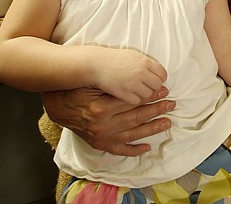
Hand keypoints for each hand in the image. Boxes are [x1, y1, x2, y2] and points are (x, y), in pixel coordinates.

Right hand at [42, 86, 174, 155]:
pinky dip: (135, 150)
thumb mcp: (94, 84)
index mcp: (101, 108)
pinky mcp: (101, 144)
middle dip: (156, 110)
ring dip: (152, 128)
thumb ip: (116, 85)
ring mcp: (102, 137)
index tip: (164, 90)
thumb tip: (141, 81)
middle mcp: (103, 125)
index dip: (150, 96)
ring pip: (133, 133)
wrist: (59, 107)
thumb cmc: (79, 91)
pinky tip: (148, 147)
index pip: (133, 102)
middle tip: (171, 103)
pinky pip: (120, 149)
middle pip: (136, 117)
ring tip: (167, 121)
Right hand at [91, 48, 167, 104]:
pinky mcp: (124, 93)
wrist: (97, 64)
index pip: (163, 74)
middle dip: (153, 87)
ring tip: (135, 89)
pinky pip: (136, 100)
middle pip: (157, 86)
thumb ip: (149, 65)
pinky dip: (133, 99)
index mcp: (145, 62)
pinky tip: (128, 93)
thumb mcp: (135, 56)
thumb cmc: (116, 59)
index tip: (154, 80)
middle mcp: (140, 73)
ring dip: (143, 93)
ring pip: (148, 95)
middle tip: (145, 86)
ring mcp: (132, 84)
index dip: (160, 78)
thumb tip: (161, 75)